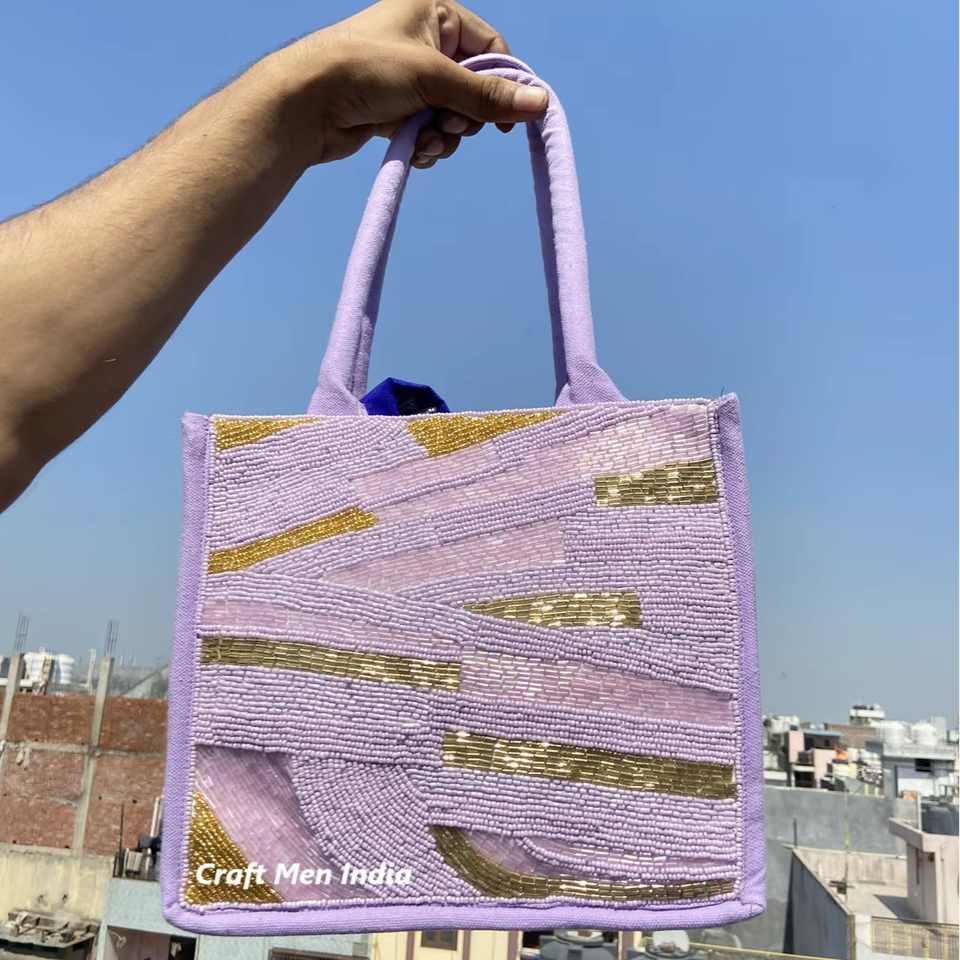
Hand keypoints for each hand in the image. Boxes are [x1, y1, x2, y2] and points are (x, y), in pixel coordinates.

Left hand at [269, 0, 547, 167]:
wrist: (306, 104)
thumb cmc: (365, 70)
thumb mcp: (434, 78)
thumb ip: (487, 97)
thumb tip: (540, 104)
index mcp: (435, 13)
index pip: (490, 50)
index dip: (502, 86)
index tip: (508, 121)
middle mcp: (425, 41)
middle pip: (474, 88)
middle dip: (466, 115)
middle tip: (448, 122)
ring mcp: (410, 78)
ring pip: (454, 115)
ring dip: (445, 135)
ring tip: (423, 137)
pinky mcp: (397, 110)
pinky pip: (431, 131)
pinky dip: (427, 144)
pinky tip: (413, 148)